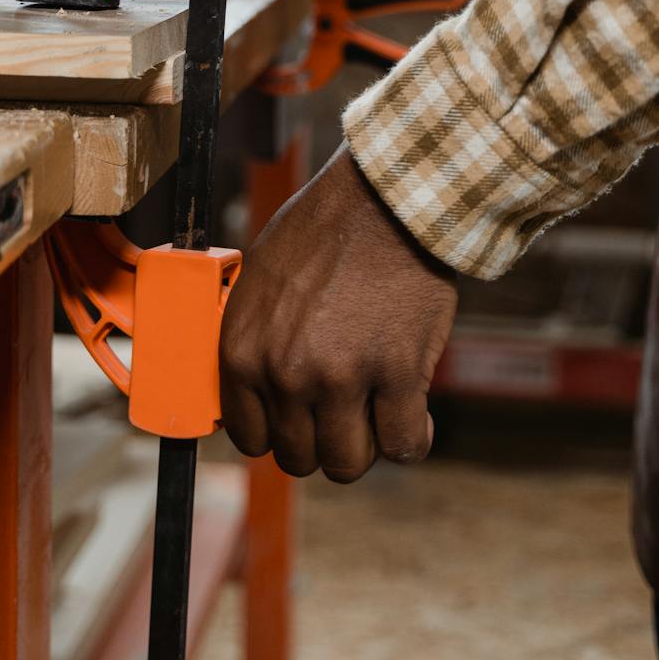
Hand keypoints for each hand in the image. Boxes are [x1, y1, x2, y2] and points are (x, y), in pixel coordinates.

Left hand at [221, 147, 457, 481]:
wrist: (386, 197)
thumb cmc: (326, 230)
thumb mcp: (261, 281)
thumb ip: (256, 340)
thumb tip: (261, 393)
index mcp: (242, 350)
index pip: (250, 437)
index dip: (281, 434)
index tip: (303, 421)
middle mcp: (284, 372)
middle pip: (300, 458)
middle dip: (325, 441)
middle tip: (347, 413)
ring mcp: (341, 377)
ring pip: (348, 463)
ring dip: (366, 446)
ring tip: (379, 414)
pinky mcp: (397, 373)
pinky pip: (401, 445)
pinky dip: (412, 439)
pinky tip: (416, 416)